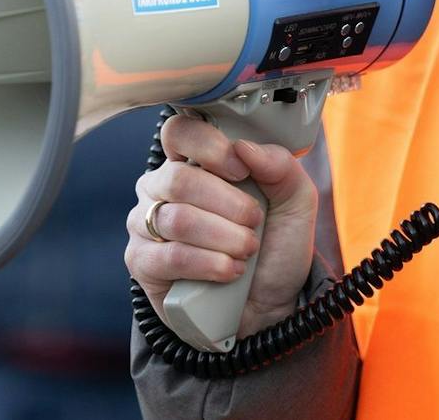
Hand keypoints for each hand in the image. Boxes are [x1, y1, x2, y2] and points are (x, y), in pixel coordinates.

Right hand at [125, 114, 318, 337]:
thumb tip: (245, 147)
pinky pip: (171, 256)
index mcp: (195, 162)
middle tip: (254, 222)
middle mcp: (162, 187)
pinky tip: (230, 271)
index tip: (240, 169)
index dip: (208, 146)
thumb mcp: (296, 202)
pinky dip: (209, 264)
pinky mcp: (142, 262)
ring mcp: (147, 223)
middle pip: (179, 179)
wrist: (268, 306)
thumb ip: (281, 166)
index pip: (179, 132)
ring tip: (247, 250)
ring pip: (177, 219)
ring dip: (223, 237)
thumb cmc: (275, 247)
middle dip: (228, 204)